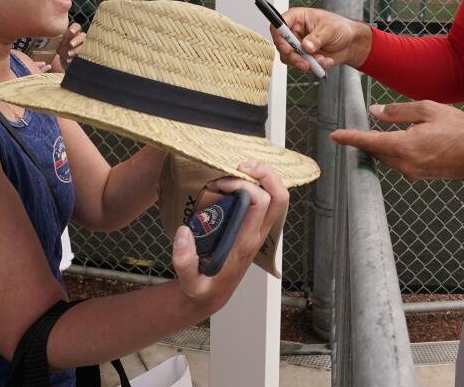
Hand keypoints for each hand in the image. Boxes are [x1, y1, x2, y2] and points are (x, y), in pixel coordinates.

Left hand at [49, 23, 85, 72]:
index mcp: (70, 34)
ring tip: (68, 53)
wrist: (53, 65)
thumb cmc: (51, 52)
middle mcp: (76, 40)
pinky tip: (68, 60)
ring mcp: (78, 48)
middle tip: (71, 44)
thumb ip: (49, 37)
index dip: (75, 28)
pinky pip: (80, 56)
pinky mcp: (78, 56)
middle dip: (77, 39)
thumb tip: (42, 30)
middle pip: (82, 36)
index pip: (76, 27)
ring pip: (82, 46)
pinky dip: (74, 57)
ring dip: (76, 49)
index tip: (70, 31)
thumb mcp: (49, 44)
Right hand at [171, 162, 288, 311]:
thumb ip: (184, 262)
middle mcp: (257, 233)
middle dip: (264, 174)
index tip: (221, 183)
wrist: (212, 296)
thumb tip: (183, 232)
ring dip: (263, 177)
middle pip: (279, 196)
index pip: (259, 203)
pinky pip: (268, 200)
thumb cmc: (203, 287)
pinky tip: (237, 181)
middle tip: (239, 167)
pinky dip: (258, 184)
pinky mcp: (255, 227)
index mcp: (245, 242)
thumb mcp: (190, 283)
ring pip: (278, 196)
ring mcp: (259, 229)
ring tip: (238, 170)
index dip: (244, 186)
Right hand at [269, 7, 369, 73]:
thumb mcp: (330, 29)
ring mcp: (297, 46)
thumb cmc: (340, 28)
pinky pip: (300, 66)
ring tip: (321, 60)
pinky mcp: (302, 57)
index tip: (287, 48)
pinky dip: (313, 66)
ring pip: (289, 59)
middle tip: (305, 63)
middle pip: (281, 45)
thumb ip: (317, 38)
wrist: (350, 43)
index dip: (279, 37)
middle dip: (294, 57)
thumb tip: (305, 46)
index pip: (278, 25)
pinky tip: (325, 61)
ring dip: (305, 63)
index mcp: (297, 18)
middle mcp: (294, 32)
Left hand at [329, 101, 463, 180]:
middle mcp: (406, 163)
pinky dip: (393, 152)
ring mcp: (412, 172)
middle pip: (375, 151)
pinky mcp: (419, 176)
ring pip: (386, 158)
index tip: (333, 136)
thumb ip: (399, 111)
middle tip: (350, 132)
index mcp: (406, 145)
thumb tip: (375, 111)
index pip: (369, 141)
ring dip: (380, 146)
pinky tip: (400, 142)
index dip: (349, 138)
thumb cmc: (459, 129)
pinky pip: (399, 163)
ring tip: (377, 134)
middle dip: (364, 141)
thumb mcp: (429, 110)